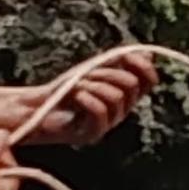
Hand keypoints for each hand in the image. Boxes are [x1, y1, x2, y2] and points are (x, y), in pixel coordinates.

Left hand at [29, 56, 159, 145]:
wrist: (39, 108)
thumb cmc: (66, 89)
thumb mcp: (95, 70)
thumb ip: (120, 63)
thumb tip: (149, 56)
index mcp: (125, 96)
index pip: (148, 82)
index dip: (143, 67)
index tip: (126, 55)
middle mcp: (121, 112)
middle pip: (131, 84)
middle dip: (108, 72)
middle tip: (87, 74)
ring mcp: (108, 124)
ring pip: (116, 97)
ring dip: (94, 85)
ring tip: (77, 86)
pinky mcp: (92, 134)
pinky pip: (101, 111)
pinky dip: (88, 98)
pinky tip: (77, 96)